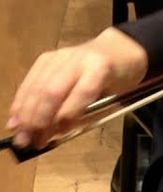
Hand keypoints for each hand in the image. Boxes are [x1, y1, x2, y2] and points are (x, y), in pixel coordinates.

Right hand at [7, 27, 147, 148]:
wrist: (116, 50)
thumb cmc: (117, 79)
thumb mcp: (114, 99)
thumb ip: (87, 115)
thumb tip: (56, 133)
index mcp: (101, 69)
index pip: (82, 93)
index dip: (67, 116)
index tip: (55, 136)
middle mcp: (78, 60)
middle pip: (52, 91)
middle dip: (38, 120)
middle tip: (30, 141)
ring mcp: (59, 57)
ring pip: (36, 87)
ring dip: (25, 115)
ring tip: (20, 136)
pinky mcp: (46, 58)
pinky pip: (29, 82)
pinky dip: (20, 103)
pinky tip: (15, 119)